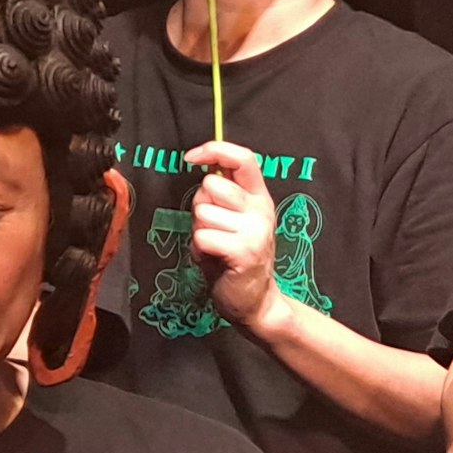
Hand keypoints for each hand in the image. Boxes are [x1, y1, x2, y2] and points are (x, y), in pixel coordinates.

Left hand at [185, 141, 289, 331]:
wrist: (256, 302)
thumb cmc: (236, 258)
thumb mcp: (234, 220)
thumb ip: (223, 195)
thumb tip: (202, 167)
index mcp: (259, 197)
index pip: (243, 158)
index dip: (214, 150)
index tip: (192, 158)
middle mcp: (261, 210)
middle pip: (212, 186)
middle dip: (201, 206)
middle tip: (212, 228)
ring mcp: (255, 230)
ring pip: (204, 213)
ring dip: (200, 231)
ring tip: (214, 246)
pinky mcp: (244, 251)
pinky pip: (203, 237)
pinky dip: (200, 250)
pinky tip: (213, 259)